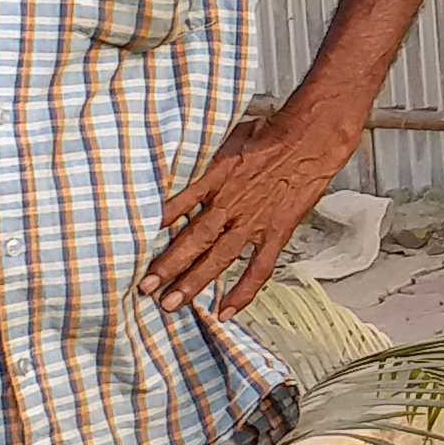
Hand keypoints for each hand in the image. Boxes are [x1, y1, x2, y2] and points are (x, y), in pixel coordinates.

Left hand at [142, 96, 357, 311]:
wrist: (310, 139)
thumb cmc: (271, 133)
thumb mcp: (227, 138)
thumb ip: (205, 158)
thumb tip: (179, 162)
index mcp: (215, 178)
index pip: (178, 205)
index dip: (156, 226)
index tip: (132, 241)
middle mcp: (230, 204)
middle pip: (193, 239)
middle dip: (167, 265)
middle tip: (145, 288)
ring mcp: (253, 222)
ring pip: (218, 258)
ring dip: (194, 283)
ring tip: (172, 304)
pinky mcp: (276, 233)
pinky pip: (258, 269)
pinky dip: (242, 292)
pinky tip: (225, 311)